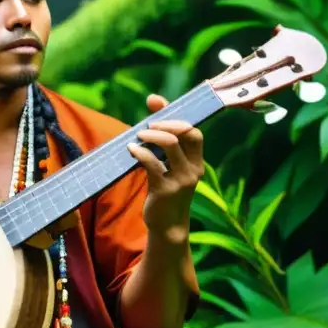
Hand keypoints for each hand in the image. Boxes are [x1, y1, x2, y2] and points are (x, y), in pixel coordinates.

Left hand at [127, 94, 204, 237]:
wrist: (167, 226)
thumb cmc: (165, 190)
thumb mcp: (169, 165)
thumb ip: (163, 140)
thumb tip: (153, 101)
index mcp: (196, 161)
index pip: (194, 131)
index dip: (175, 116)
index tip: (156, 105)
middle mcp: (193, 169)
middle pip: (186, 133)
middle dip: (165, 123)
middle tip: (147, 125)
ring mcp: (181, 179)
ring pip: (170, 143)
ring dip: (151, 135)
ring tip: (138, 136)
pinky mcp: (165, 189)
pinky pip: (152, 163)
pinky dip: (139, 152)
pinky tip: (131, 150)